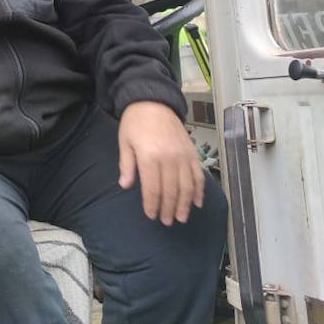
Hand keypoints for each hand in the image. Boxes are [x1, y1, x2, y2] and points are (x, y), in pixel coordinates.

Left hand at [118, 100, 204, 225]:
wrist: (153, 101)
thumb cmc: (135, 122)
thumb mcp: (124, 142)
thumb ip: (127, 165)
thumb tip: (125, 186)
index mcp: (150, 156)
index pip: (152, 188)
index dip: (152, 204)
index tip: (152, 216)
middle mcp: (169, 158)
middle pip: (171, 190)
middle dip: (168, 208)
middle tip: (166, 221)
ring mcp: (183, 156)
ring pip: (187, 186)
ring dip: (185, 204)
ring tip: (181, 218)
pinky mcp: (192, 152)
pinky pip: (198, 175)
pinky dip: (199, 190)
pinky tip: (197, 203)